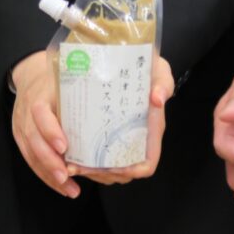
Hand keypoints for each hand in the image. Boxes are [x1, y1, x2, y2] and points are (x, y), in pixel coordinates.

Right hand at [9, 51, 77, 198]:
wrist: (30, 76)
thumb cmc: (55, 80)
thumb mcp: (66, 81)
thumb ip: (83, 96)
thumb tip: (118, 117)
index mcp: (40, 97)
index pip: (41, 114)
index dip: (50, 131)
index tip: (64, 147)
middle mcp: (27, 114)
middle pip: (34, 140)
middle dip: (50, 161)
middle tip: (66, 176)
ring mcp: (21, 128)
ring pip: (31, 155)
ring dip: (49, 175)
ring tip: (69, 189)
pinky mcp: (21, 140)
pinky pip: (31, 161)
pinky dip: (46, 176)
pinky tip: (62, 186)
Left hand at [67, 56, 173, 184]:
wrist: (134, 60)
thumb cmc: (148, 69)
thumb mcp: (160, 71)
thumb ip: (163, 83)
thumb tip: (158, 99)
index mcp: (151, 133)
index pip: (146, 164)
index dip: (131, 170)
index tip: (111, 165)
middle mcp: (137, 141)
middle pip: (123, 172)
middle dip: (102, 173)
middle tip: (80, 166)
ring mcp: (121, 140)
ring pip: (108, 169)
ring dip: (90, 170)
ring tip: (71, 163)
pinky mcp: (107, 135)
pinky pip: (97, 158)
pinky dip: (85, 160)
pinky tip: (70, 154)